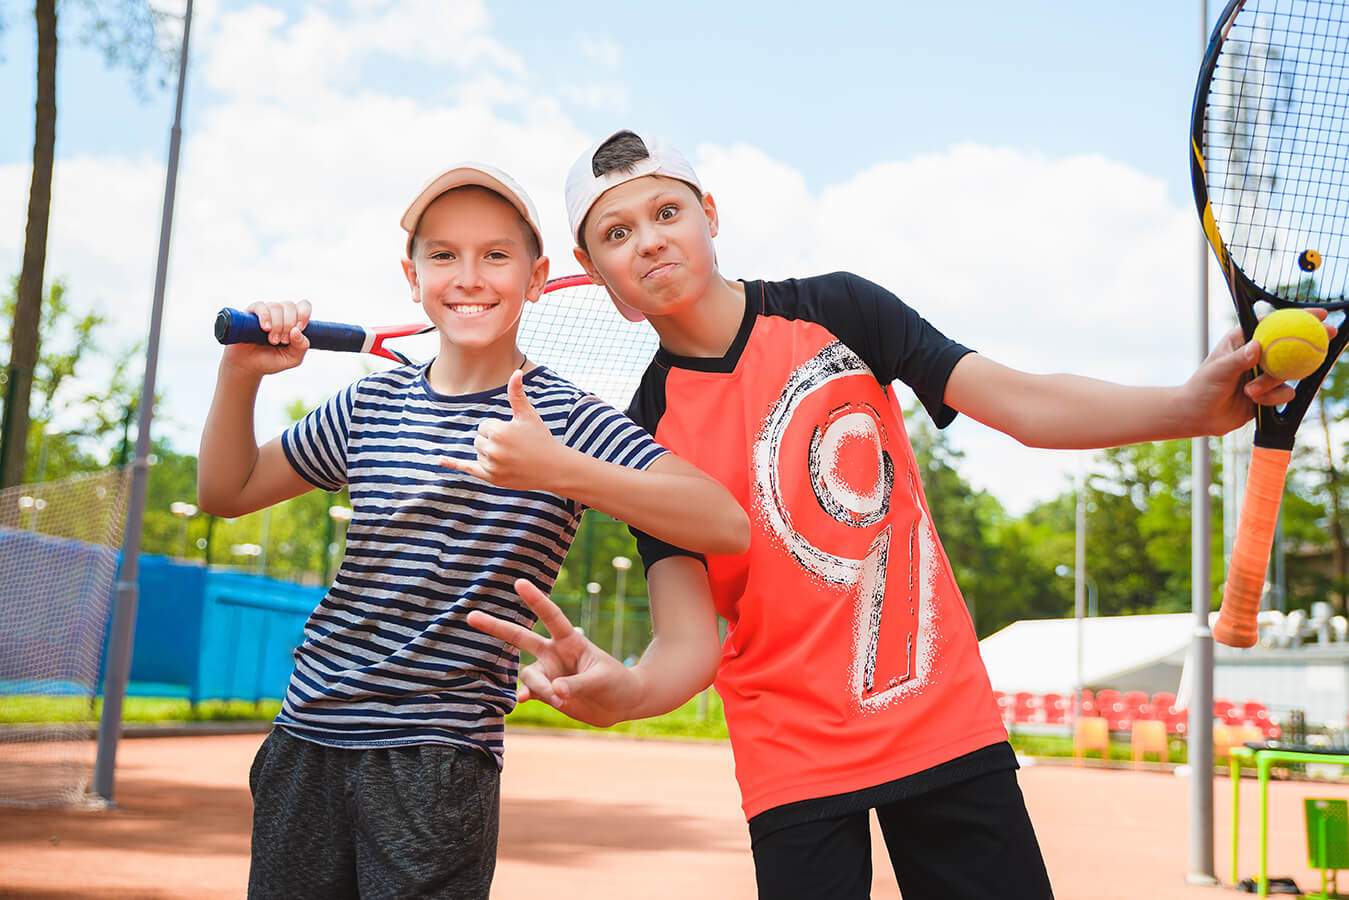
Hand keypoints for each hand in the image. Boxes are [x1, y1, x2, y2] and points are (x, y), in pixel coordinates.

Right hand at [222, 299, 311, 375]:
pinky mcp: (251, 313)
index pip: (304, 306)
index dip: (303, 315)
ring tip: (272, 340)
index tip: (298, 329)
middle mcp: (281, 314)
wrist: (248, 365)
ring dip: (277, 325)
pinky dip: (265, 317)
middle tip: (283, 341)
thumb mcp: (292, 359)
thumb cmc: (271, 360)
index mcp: (294, 321)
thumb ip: (301, 347)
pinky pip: (260, 306)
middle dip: (288, 324)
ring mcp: (266, 312)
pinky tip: (265, 329)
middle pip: (290, 305)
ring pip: (276, 307)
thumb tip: (297, 331)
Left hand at [438, 370, 564, 489]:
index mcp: (498, 432)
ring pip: (478, 453)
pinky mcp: (491, 478)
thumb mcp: (528, 415)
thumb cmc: (541, 438)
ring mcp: (491, 466)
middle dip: (493, 441)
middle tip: (515, 446)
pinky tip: (439, 460)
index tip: (515, 435)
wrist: (553, 468)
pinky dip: (453, 464)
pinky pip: (468, 468)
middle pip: (479, 439)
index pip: (484, 426)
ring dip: (490, 453)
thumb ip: (517, 394)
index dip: (499, 428)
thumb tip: (516, 372)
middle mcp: (492, 450)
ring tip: (512, 457)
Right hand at [466, 578, 640, 726]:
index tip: (519, 583)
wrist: (622, 703)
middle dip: (496, 627)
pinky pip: (529, 693)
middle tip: (471, 616)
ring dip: (541, 688)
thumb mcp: (602, 680)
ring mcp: (550, 673)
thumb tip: (555, 692)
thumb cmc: (617, 683)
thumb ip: (577, 685)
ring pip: (529, 676)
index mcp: (571, 641)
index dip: (535, 600)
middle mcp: (555, 654)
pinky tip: (520, 702)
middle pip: (520, 638)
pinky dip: (525, 697)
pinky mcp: (548, 693)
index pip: (551, 616)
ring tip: (562, 699)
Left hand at [1186, 314, 1336, 433]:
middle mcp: (1257, 356)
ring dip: (1271, 384)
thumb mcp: (1219, 370)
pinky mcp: (1268, 393)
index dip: (1298, 318)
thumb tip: (1257, 347)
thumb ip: (1239, 359)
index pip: (1274, 325)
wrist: (1198, 416)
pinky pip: (1284, 393)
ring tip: (1248, 391)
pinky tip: (1254, 402)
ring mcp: (1264, 374)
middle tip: (1329, 336)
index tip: (1319, 314)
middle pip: (1291, 345)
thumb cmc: (1202, 388)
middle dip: (1311, 341)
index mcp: (1244, 341)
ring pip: (1288, 374)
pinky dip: (1271, 399)